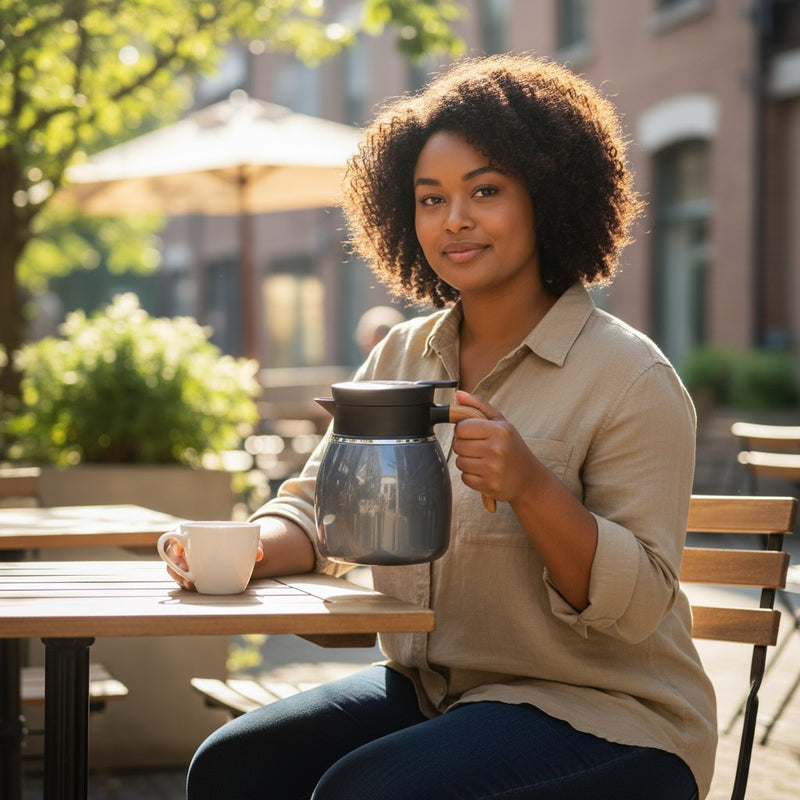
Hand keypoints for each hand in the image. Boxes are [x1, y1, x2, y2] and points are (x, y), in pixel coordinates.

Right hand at [163, 535, 264, 590]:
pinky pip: (180, 579)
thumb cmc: (240, 546)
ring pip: (173, 567)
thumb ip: (254, 546)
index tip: (181, 549)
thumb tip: (260, 554)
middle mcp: (189, 547)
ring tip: (188, 581)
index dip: (176, 540)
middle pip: (173, 552)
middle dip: (175, 561)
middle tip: (185, 568)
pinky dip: (182, 583)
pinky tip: (191, 586)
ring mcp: (187, 563)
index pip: (180, 533)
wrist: (241, 558)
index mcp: (198, 533)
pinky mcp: (190, 576)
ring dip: (177, 574)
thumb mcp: (248, 544)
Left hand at [451, 390, 539, 505]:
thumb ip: (479, 406)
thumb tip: (457, 394)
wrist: (529, 478)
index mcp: (499, 430)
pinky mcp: (490, 485)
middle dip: (464, 446)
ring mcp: (494, 469)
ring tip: (482, 460)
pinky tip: (484, 472)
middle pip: (458, 445)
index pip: (461, 427)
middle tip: (479, 448)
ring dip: (467, 461)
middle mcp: (497, 449)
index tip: (474, 433)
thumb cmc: (512, 447)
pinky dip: (471, 476)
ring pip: (460, 462)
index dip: (464, 430)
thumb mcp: (501, 423)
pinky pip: (465, 477)